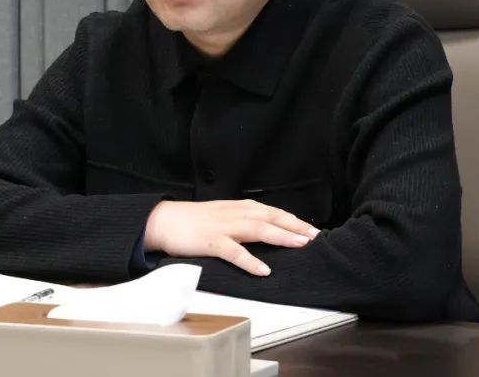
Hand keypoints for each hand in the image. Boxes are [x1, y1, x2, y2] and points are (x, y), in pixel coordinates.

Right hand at [143, 199, 319, 275]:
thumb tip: (266, 227)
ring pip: (257, 229)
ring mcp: (223, 227)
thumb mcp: (222, 215)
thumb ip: (243, 219)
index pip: (272, 212)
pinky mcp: (210, 241)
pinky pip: (234, 252)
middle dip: (295, 227)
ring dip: (281, 236)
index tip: (312, 229)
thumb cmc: (192, 220)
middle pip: (270, 218)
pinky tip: (263, 269)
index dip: (293, 220)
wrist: (163, 220)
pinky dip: (250, 260)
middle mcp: (234, 214)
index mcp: (238, 207)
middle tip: (315, 236)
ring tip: (299, 245)